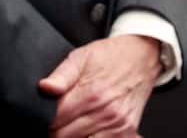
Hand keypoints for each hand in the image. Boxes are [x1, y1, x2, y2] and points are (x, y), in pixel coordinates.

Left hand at [38, 35, 161, 137]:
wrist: (142, 56)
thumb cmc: (111, 56)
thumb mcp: (82, 56)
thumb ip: (61, 75)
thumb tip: (44, 88)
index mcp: (91, 93)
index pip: (55, 120)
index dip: (46, 117)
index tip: (49, 112)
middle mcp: (106, 112)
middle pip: (64, 136)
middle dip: (57, 128)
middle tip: (62, 116)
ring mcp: (117, 124)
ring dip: (73, 135)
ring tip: (75, 121)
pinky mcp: (126, 132)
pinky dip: (90, 137)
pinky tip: (89, 128)